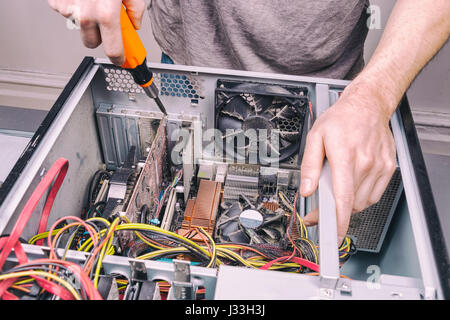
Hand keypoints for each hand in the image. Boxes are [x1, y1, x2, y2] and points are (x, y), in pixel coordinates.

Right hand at [48, 0, 145, 64]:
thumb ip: (136, 10)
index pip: (113, 50)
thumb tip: (134, 23)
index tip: (122, 59)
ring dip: (85, 17)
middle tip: (107, 23)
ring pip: (78, 25)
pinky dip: (74, 4)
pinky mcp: (56, 0)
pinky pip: (66, 10)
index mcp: (106, 15)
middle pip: (91, 43)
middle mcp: (85, 14)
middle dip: (100, 36)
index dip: (119, 58)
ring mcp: (68, 8)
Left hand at [299, 81, 396, 244]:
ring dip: (347, 205)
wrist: (368, 105)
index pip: (343, 197)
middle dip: (333, 212)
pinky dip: (361, 198)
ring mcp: (379, 167)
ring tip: (336, 189)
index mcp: (345, 156)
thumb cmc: (341, 119)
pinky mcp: (388, 168)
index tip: (331, 236)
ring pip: (362, 202)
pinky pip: (374, 195)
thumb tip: (306, 189)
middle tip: (319, 208)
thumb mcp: (315, 137)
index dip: (337, 221)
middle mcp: (365, 163)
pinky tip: (352, 185)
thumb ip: (309, 166)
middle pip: (350, 203)